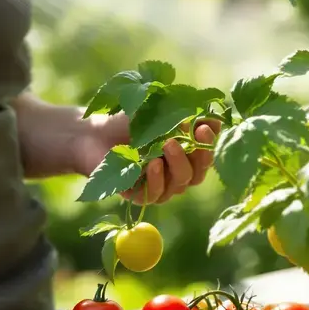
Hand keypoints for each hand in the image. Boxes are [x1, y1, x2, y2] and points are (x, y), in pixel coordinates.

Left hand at [72, 115, 219, 204]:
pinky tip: (153, 164)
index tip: (206, 127)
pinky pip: (155, 194)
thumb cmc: (127, 122)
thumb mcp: (158, 113)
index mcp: (183, 156)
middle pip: (197, 174)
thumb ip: (185, 115)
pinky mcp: (138, 196)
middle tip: (195, 134)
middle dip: (200, 155)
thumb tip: (215, 116)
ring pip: (180, 184)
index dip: (209, 144)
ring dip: (178, 164)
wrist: (92, 133)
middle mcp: (174, 174)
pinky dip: (157, 179)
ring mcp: (157, 186)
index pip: (205, 156)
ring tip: (168, 144)